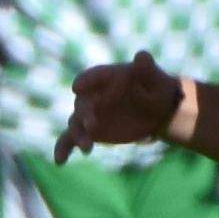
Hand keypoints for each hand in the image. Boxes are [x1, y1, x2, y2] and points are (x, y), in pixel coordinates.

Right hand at [56, 55, 188, 160]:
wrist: (158, 110)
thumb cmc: (155, 89)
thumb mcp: (154, 78)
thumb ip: (146, 68)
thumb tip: (142, 55)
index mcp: (105, 78)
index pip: (91, 77)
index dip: (84, 82)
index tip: (77, 88)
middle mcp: (92, 95)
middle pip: (82, 104)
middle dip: (84, 115)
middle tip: (93, 127)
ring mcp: (88, 114)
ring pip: (76, 123)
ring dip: (78, 135)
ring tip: (87, 147)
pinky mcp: (88, 131)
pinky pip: (69, 139)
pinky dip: (63, 149)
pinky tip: (60, 162)